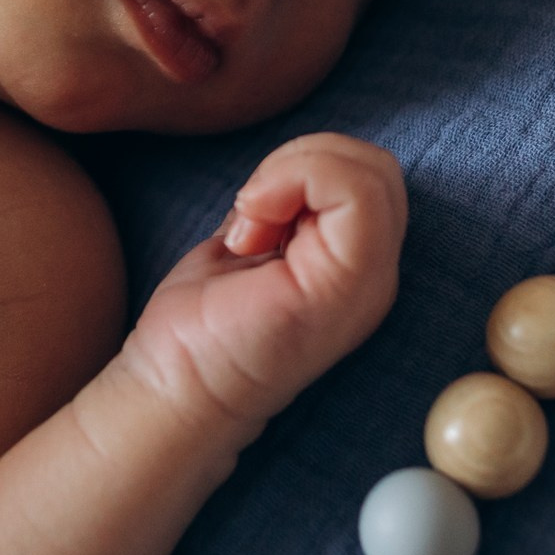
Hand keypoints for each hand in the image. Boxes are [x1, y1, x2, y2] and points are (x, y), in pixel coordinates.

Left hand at [120, 134, 406, 433]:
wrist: (177, 392)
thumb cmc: (202, 326)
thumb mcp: (253, 238)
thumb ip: (286, 206)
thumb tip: (294, 165)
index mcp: (357, 266)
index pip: (368, 173)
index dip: (307, 169)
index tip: (254, 214)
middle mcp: (377, 277)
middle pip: (376, 164)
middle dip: (302, 163)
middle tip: (254, 216)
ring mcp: (369, 284)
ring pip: (369, 169)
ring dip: (291, 174)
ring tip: (252, 230)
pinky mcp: (347, 286)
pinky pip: (355, 190)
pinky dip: (291, 179)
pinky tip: (249, 232)